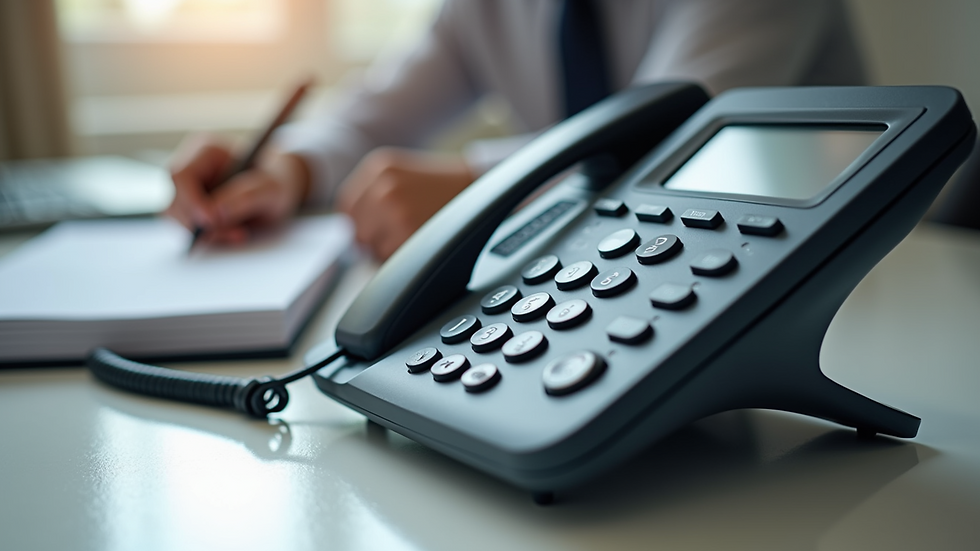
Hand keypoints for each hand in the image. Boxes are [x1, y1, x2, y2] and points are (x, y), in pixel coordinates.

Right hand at [166, 135, 310, 244]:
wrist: (283, 187)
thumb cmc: (277, 180)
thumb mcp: (271, 187)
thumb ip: (245, 197)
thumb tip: (215, 214)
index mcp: (205, 151)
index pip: (180, 176)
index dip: (191, 201)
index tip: (211, 222)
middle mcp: (191, 169)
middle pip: (174, 201)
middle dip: (199, 223)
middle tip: (233, 233)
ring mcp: (189, 191)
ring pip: (178, 219)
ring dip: (206, 233)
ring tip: (240, 233)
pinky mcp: (194, 210)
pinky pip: (190, 229)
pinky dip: (211, 237)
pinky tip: (235, 234)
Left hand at [337, 147, 475, 260]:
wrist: (479, 189)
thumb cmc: (440, 187)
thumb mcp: (399, 174)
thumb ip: (371, 194)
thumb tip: (353, 232)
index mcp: (379, 167)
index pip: (347, 206)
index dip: (360, 222)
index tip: (374, 227)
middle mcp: (383, 185)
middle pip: (357, 228)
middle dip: (373, 237)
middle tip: (398, 232)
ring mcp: (395, 208)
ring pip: (371, 245)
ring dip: (387, 247)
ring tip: (412, 233)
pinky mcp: (408, 230)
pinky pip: (389, 256)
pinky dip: (402, 256)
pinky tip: (420, 240)